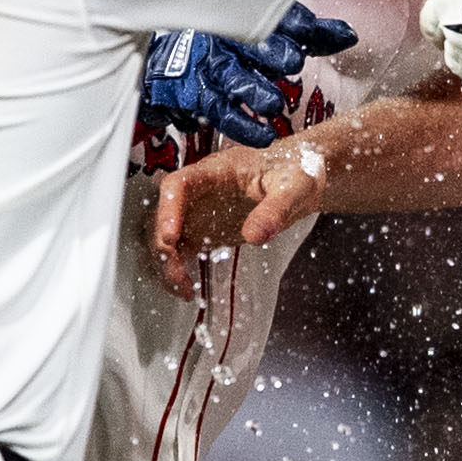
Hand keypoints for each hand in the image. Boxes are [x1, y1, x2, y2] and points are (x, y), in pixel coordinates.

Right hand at [137, 4, 357, 147]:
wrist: (174, 61)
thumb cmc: (236, 45)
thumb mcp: (274, 32)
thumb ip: (312, 35)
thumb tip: (349, 36)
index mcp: (250, 15)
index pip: (276, 15)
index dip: (293, 22)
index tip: (310, 31)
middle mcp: (228, 36)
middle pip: (250, 40)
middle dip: (270, 51)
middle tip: (291, 64)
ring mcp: (210, 64)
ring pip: (233, 77)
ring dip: (254, 91)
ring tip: (275, 106)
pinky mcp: (195, 94)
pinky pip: (219, 111)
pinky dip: (241, 125)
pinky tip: (263, 136)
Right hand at [151, 143, 325, 294]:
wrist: (300, 178)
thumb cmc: (296, 171)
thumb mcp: (295, 187)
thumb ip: (276, 210)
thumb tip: (255, 236)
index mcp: (217, 171)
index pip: (178, 184)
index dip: (167, 209)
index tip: (170, 237)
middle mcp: (200, 189)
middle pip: (161, 213)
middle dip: (161, 246)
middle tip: (177, 274)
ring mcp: (198, 210)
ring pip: (162, 235)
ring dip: (164, 263)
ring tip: (182, 287)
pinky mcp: (203, 229)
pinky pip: (177, 250)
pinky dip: (174, 270)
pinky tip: (186, 289)